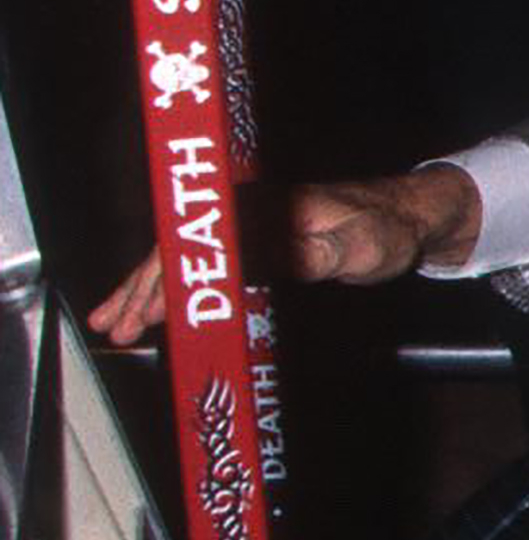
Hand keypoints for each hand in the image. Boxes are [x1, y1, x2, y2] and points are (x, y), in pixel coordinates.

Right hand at [85, 165, 479, 344]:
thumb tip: (276, 260)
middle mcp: (244, 215)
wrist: (403, 217)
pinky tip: (151, 309)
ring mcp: (244, 230)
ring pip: (183, 260)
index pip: (202, 247)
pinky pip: (201, 267)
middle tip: (115, 329)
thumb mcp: (360, 246)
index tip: (150, 312)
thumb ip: (319, 253)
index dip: (173, 281)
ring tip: (114, 324)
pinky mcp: (250, 245)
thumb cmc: (384, 229)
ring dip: (145, 292)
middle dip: (142, 292)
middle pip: (179, 252)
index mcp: (262, 210)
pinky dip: (171, 288)